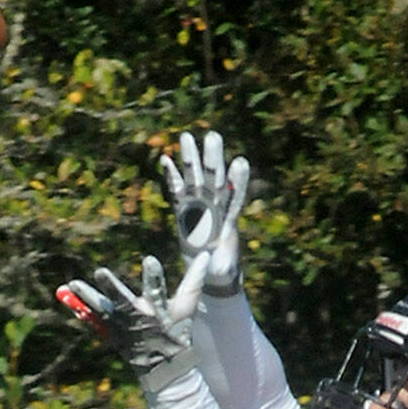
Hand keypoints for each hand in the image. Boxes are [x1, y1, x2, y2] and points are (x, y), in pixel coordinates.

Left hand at [56, 253, 209, 390]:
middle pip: (123, 301)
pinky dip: (79, 307)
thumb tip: (207, 255)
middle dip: (112, 287)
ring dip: (87, 296)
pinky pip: (93, 319)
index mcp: (158, 312)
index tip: (149, 260)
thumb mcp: (186, 310)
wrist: (163, 370)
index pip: (157, 291)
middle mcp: (138, 320)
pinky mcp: (111, 334)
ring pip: (102, 310)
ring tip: (71, 283)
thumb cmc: (177, 334)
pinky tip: (64, 293)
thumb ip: (194, 281)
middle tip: (100, 271)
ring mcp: (123, 328)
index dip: (154, 277)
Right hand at [160, 131, 248, 294]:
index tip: (241, 162)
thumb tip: (217, 261)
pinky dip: (171, 177)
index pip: (234, 197)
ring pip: (195, 179)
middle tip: (213, 136)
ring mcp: (198, 208)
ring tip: (187, 137)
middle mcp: (214, 209)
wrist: (211, 272)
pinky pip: (176, 192)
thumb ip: (221, 263)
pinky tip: (166, 160)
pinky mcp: (184, 212)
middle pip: (214, 180)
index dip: (237, 181)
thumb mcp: (222, 270)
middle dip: (213, 159)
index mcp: (227, 221)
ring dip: (191, 160)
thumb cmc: (220, 271)